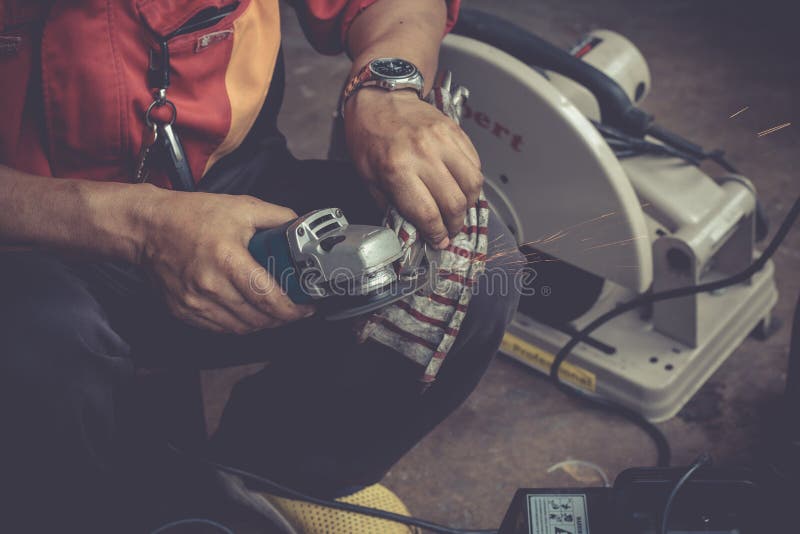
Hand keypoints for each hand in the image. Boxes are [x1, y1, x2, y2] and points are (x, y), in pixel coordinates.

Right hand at [140, 191, 313, 333]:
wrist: (147, 226)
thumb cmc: (193, 215)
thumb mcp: (241, 206)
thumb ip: (277, 217)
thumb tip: (302, 229)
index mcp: (227, 259)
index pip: (267, 298)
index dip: (292, 309)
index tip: (307, 307)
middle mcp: (209, 285)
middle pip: (257, 318)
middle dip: (283, 318)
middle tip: (295, 308)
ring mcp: (194, 302)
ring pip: (241, 328)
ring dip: (262, 324)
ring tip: (274, 311)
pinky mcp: (183, 311)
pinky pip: (221, 329)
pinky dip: (239, 325)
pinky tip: (248, 312)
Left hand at [344, 89, 482, 247]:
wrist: (380, 97)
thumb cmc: (369, 137)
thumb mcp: (368, 178)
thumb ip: (391, 205)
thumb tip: (412, 229)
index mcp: (396, 169)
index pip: (428, 213)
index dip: (437, 234)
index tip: (439, 240)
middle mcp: (423, 154)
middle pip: (454, 202)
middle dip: (455, 224)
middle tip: (450, 229)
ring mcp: (442, 140)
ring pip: (472, 184)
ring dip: (469, 204)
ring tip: (459, 210)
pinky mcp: (455, 130)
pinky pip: (474, 162)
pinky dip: (471, 180)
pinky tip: (461, 186)